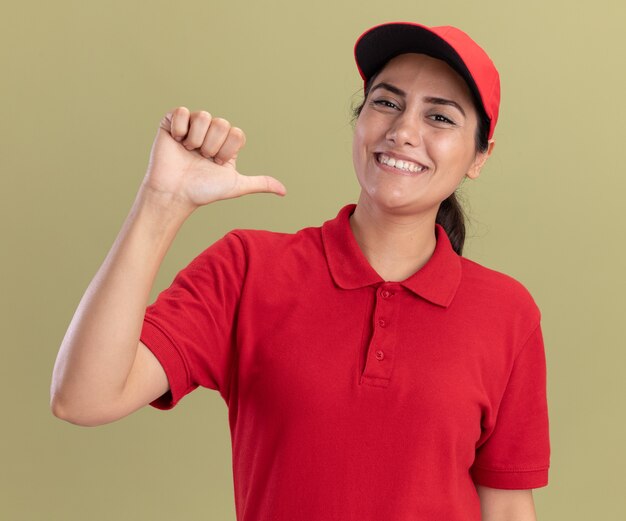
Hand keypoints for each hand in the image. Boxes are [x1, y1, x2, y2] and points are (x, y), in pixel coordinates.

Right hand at [141, 107, 285, 211]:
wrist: (175, 193)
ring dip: (197, 140)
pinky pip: (183, 112)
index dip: (228, 149)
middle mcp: (209, 132)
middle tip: (202, 159)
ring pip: (204, 117)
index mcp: (225, 143)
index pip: (236, 132)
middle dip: (213, 146)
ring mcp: (191, 126)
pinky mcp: (171, 122)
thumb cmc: (203, 191)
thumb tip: (284, 191)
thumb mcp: (236, 186)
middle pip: (222, 123)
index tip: (217, 163)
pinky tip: (176, 142)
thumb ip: (260, 183)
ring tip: (188, 152)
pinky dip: (180, 129)